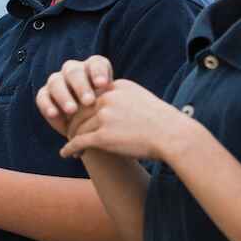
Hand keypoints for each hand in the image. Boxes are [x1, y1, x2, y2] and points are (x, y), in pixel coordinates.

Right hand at [36, 56, 115, 137]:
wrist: (92, 131)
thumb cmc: (109, 117)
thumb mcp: (114, 108)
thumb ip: (116, 101)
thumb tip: (124, 99)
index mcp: (94, 68)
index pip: (96, 64)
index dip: (98, 73)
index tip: (104, 85)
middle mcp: (74, 71)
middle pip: (74, 72)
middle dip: (81, 86)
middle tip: (88, 101)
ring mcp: (58, 81)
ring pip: (56, 81)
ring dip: (64, 96)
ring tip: (72, 110)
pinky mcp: (45, 94)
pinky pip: (43, 96)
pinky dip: (47, 105)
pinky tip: (55, 114)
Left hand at [59, 79, 193, 163]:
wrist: (173, 135)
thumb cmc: (162, 122)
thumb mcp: (142, 100)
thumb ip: (124, 100)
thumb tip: (113, 108)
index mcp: (116, 86)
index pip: (91, 96)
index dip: (83, 109)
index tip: (80, 118)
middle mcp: (107, 98)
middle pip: (80, 111)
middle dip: (73, 124)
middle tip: (70, 134)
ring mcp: (104, 116)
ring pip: (79, 128)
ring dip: (73, 138)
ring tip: (72, 148)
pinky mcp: (103, 136)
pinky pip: (79, 141)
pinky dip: (70, 148)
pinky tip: (66, 154)